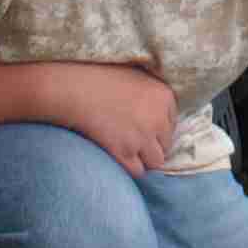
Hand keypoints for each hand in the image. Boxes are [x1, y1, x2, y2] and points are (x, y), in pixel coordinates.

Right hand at [44, 60, 182, 172]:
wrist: (75, 88)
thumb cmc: (101, 78)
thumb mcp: (137, 77)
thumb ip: (153, 96)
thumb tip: (161, 116)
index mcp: (164, 96)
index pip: (172, 123)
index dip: (157, 127)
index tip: (142, 125)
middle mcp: (158, 118)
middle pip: (166, 144)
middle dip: (152, 144)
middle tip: (132, 138)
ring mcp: (142, 137)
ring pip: (156, 161)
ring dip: (143, 158)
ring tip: (127, 150)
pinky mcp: (124, 152)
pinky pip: (138, 171)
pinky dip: (129, 166)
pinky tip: (118, 156)